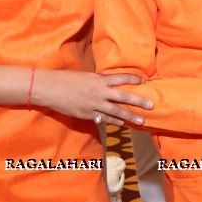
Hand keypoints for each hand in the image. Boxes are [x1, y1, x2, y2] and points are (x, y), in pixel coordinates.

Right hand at [32, 70, 152, 125]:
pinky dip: (114, 122)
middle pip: (124, 97)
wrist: (50, 89)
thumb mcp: (86, 76)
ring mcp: (94, 104)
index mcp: (99, 79)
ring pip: (116, 112)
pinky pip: (104, 119)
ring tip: (142, 121)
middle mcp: (99, 92)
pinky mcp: (87, 114)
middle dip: (139, 101)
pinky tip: (122, 125)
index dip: (133, 78)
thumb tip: (111, 84)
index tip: (144, 80)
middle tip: (151, 105)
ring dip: (130, 117)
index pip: (121, 78)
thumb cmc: (67, 80)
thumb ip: (99, 81)